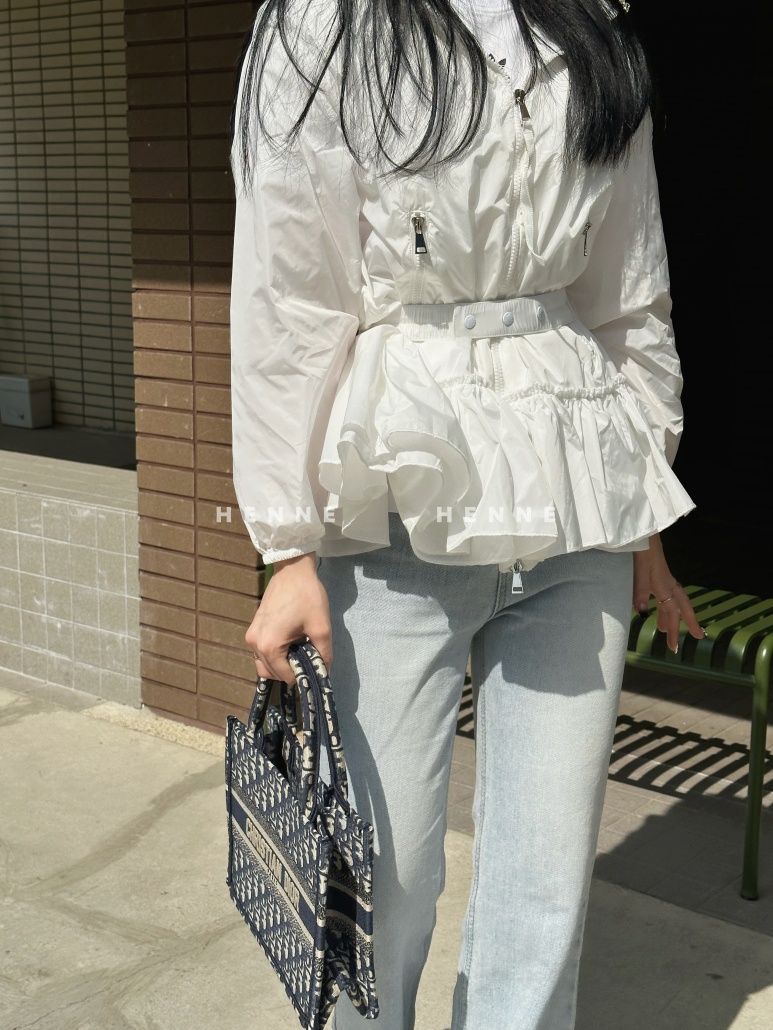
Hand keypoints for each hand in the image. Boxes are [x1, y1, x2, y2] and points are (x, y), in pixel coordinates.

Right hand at [245, 553, 332, 683]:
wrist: (292, 569)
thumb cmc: (307, 596)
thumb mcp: (321, 627)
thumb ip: (324, 654)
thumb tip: (324, 672)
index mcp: (269, 646)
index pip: (286, 677)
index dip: (303, 674)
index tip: (314, 663)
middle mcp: (255, 644)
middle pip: (272, 673)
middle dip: (291, 669)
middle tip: (308, 655)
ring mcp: (251, 636)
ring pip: (264, 664)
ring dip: (282, 663)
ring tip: (300, 648)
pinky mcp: (253, 628)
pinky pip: (261, 652)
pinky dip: (275, 654)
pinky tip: (291, 641)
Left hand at [632, 533, 704, 652]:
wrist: (642, 532)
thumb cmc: (641, 550)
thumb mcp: (638, 572)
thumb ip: (639, 592)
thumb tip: (642, 613)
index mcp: (664, 585)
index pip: (673, 612)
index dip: (674, 629)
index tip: (673, 646)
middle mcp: (667, 583)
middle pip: (681, 607)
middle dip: (686, 624)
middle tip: (691, 639)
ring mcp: (664, 577)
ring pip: (673, 600)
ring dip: (671, 616)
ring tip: (665, 629)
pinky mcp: (658, 572)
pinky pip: (666, 593)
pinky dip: (664, 603)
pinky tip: (657, 606)